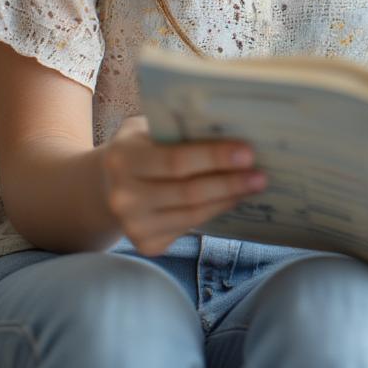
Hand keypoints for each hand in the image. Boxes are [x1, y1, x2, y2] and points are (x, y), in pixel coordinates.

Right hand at [100, 115, 266, 254]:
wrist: (106, 185)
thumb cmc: (141, 147)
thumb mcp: (147, 128)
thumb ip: (177, 127)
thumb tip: (232, 123)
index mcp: (123, 158)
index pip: (176, 160)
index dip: (214, 158)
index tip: (248, 152)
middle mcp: (123, 196)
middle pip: (189, 191)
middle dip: (230, 182)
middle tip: (261, 175)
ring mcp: (133, 225)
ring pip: (193, 213)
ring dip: (228, 198)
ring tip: (255, 185)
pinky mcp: (146, 244)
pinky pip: (189, 226)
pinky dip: (215, 211)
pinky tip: (233, 198)